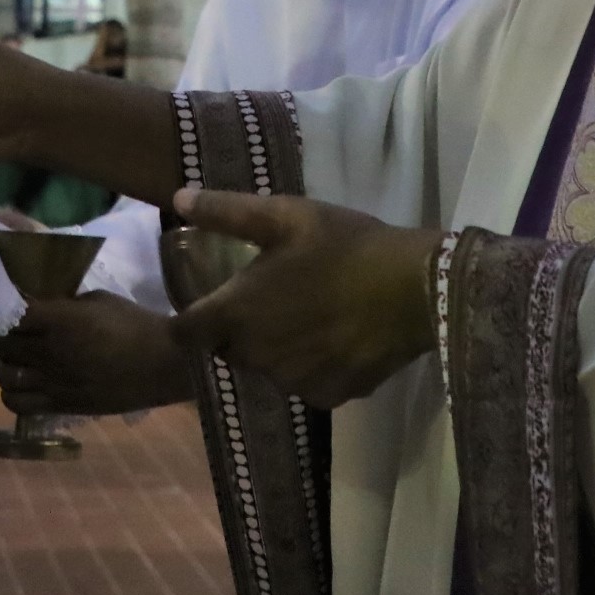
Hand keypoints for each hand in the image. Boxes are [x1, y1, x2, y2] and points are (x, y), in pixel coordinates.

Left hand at [0, 292, 197, 417]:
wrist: (163, 363)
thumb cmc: (135, 324)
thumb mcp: (99, 300)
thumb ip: (65, 304)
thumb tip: (41, 306)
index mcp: (60, 321)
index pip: (13, 314)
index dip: (7, 309)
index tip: (12, 305)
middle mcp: (50, 352)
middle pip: (5, 344)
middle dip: (4, 334)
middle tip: (13, 330)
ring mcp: (53, 383)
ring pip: (4, 374)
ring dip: (2, 363)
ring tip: (11, 357)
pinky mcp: (60, 405)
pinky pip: (17, 403)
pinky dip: (11, 392)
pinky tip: (20, 383)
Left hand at [165, 189, 441, 408]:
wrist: (416, 289)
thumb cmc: (344, 245)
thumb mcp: (284, 215)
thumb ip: (226, 211)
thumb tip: (178, 198)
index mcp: (238, 313)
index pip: (184, 332)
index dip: (188, 318)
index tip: (204, 300)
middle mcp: (258, 356)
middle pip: (227, 350)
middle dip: (235, 329)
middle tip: (265, 297)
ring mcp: (294, 382)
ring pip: (266, 368)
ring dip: (272, 348)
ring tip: (303, 315)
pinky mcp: (330, 396)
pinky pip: (304, 383)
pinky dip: (309, 366)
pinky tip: (332, 339)